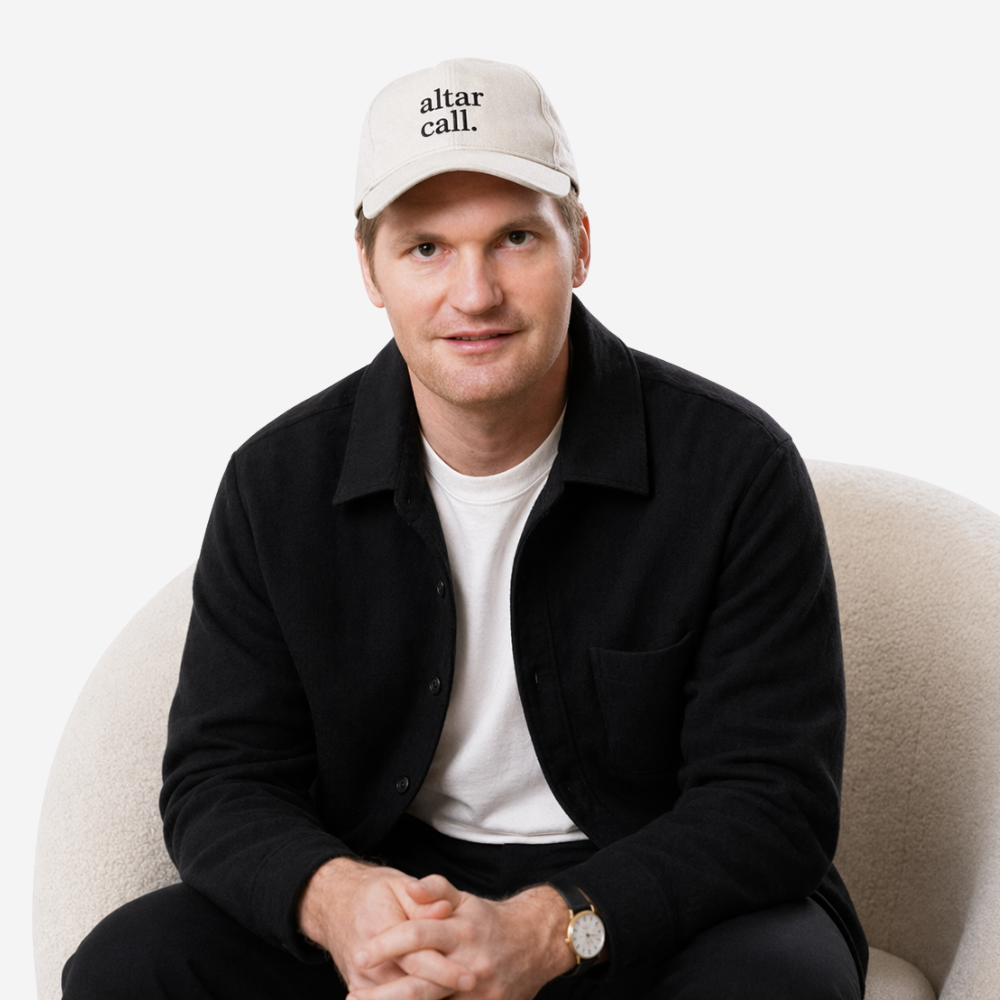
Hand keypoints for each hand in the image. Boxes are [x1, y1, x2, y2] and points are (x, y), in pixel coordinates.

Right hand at [298, 858, 475, 997]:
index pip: (417, 958)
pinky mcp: (360, 989)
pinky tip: (437, 997)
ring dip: (429, 999)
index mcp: (378, 928)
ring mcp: (361, 980)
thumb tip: (445, 910)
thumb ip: (424, 898)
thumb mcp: (399, 885)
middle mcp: (366, 961)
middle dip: (441, 991)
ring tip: (459, 998)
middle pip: (409, 987)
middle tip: (471, 989)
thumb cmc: (374, 893)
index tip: (471, 977)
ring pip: (400, 999)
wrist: (335, 905)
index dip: (445, 969)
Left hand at [348, 876, 575, 999]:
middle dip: (383, 995)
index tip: (360, 953)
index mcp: (461, 931)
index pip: (418, 936)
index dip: (387, 945)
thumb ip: (436, 889)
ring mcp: (479, 994)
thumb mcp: (465, 899)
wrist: (536, 943)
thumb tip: (411, 888)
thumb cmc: (490, 921)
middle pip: (420, 984)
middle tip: (352, 995)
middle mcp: (469, 965)